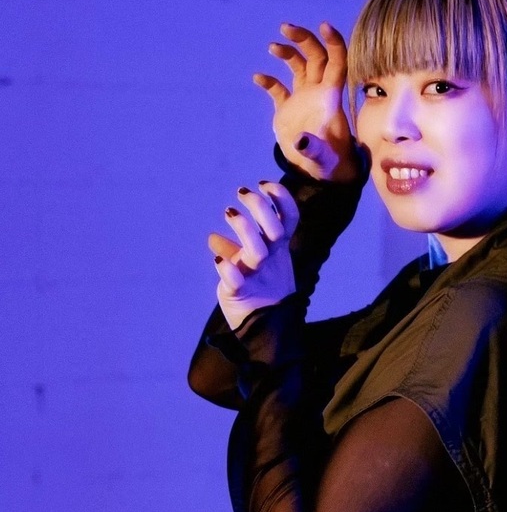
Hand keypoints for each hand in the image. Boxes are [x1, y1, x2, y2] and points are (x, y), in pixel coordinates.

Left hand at [208, 182, 300, 328]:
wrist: (265, 328)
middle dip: (260, 207)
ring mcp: (258, 275)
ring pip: (257, 250)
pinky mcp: (241, 294)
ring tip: (229, 212)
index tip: (265, 183)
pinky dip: (228, 270)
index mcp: (279, 249)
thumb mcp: (253, 268)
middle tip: (242, 193)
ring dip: (244, 229)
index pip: (289, 219)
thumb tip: (212, 238)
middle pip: (274, 228)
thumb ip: (234, 251)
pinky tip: (219, 262)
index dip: (282, 199)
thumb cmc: (260, 292)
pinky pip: (236, 280)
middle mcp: (272, 259)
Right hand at [254, 22, 358, 181]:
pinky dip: (269, 81)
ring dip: (288, 52)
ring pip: (299, 66)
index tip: (323, 24)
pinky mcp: (288, 110)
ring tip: (273, 47)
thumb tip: (302, 143)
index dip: (333, 42)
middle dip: (304, 39)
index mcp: (331, 97)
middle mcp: (318, 92)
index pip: (337, 62)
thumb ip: (313, 149)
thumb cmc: (329, 164)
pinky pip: (279, 88)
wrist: (319, 174)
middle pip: (316, 56)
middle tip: (285, 28)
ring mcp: (303, 99)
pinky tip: (258, 78)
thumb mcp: (322, 157)